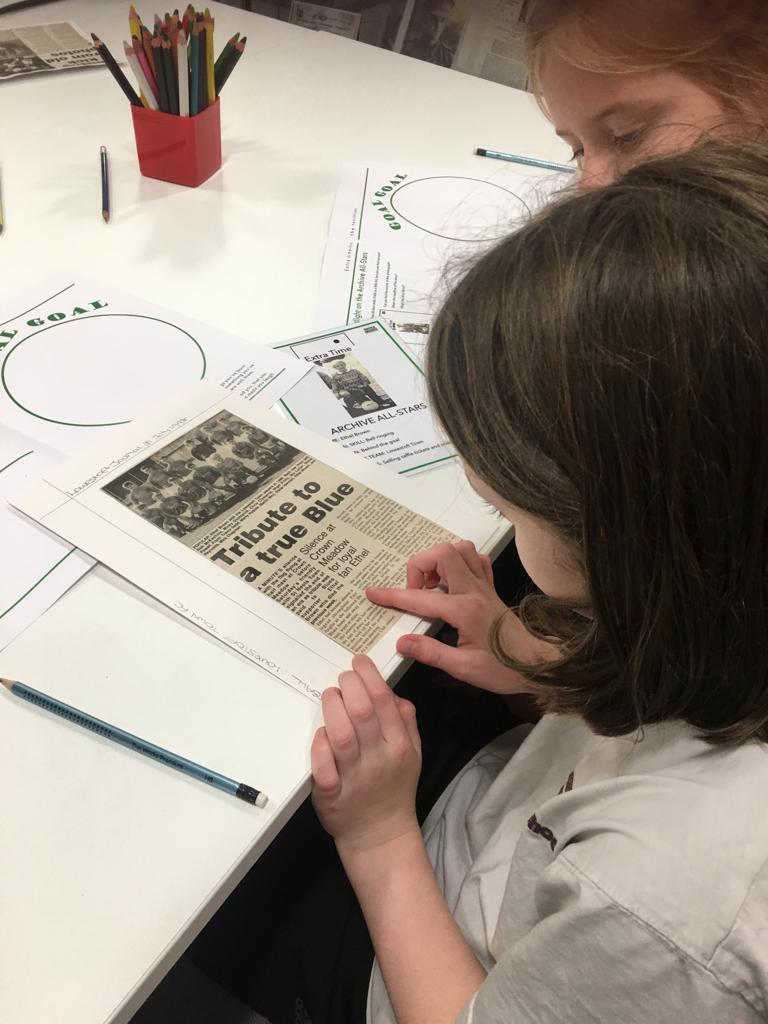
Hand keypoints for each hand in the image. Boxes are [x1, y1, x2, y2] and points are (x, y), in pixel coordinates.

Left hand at [311, 654, 420, 852]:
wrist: (380, 834)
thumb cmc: (394, 787)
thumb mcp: (413, 753)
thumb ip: (406, 721)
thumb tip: (391, 692)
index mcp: (399, 746)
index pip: (384, 703)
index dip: (369, 677)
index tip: (358, 662)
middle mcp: (379, 760)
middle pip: (362, 713)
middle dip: (349, 686)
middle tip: (343, 677)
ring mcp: (355, 778)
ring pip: (342, 736)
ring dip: (332, 709)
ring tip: (330, 695)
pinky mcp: (332, 795)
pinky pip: (324, 768)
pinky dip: (320, 746)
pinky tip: (320, 733)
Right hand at [367, 540, 549, 692]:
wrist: (539, 664)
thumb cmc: (503, 669)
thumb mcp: (463, 668)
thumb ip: (431, 652)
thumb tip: (402, 641)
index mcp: (464, 610)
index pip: (421, 598)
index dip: (393, 596)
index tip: (373, 593)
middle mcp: (475, 590)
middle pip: (443, 553)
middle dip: (420, 565)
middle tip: (415, 592)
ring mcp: (485, 585)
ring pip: (461, 549)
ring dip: (440, 559)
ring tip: (431, 584)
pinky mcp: (492, 587)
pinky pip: (477, 559)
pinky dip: (460, 562)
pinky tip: (452, 581)